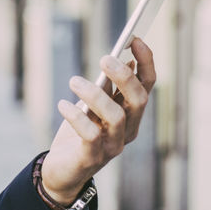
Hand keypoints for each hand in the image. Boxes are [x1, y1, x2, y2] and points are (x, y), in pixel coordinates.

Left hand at [40, 37, 155, 203]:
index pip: (147, 85)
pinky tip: (63, 104)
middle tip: (104, 58)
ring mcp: (113, 146)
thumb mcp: (95, 106)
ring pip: (116, 116)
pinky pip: (90, 135)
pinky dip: (76, 116)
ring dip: (95, 94)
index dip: (145, 62)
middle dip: (124, 77)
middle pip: (138, 100)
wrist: (63, 170)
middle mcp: (128, 130)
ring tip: (74, 81)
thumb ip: (110, 88)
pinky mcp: (92, 157)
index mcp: (131, 113)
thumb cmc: (80, 133)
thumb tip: (124, 59)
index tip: (134, 39)